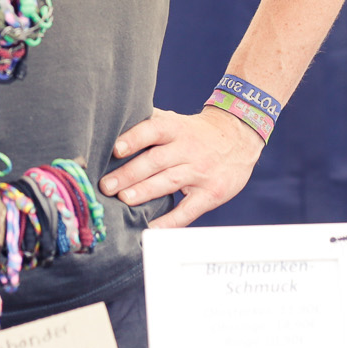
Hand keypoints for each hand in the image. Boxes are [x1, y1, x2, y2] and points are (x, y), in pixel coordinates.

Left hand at [102, 106, 264, 228]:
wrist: (240, 137)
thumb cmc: (195, 131)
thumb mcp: (176, 119)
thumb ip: (149, 122)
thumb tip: (112, 123)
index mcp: (176, 129)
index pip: (154, 130)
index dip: (135, 138)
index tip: (116, 149)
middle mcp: (188, 149)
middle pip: (156, 161)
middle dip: (129, 174)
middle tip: (106, 185)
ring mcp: (201, 172)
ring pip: (169, 182)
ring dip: (145, 192)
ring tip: (124, 200)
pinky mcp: (211, 193)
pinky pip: (188, 210)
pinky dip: (170, 221)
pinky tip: (152, 228)